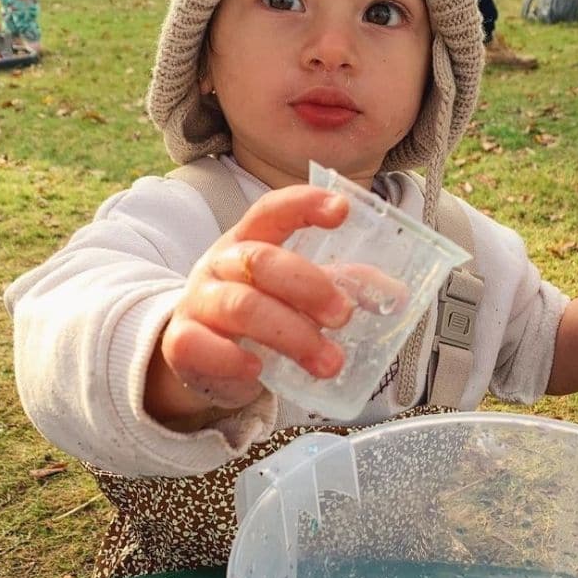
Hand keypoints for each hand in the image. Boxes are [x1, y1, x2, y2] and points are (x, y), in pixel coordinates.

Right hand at [147, 185, 389, 427]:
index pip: (271, 210)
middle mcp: (219, 265)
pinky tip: (258, 371)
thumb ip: (339, 288)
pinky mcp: (183, 342)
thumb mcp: (293, 296)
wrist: (201, 359)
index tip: (342, 211)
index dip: (304, 206)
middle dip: (310, 287)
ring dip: (292, 335)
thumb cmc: (256, 316)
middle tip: (344, 316)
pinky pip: (201, 345)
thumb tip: (395, 296)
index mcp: (248, 242)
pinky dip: (233, 358)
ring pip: (243, 307)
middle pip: (262, 261)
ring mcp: (198, 302)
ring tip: (328, 363)